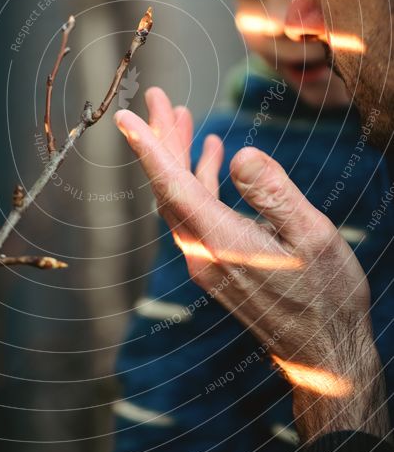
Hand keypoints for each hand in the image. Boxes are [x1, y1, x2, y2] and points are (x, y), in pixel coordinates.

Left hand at [115, 87, 388, 441]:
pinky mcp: (218, 266)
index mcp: (222, 242)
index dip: (148, 148)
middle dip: (162, 140)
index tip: (124, 118)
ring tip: (184, 118)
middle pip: (169, 188)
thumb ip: (273, 192)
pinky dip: (200, 182)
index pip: (173, 186)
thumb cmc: (326, 294)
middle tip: (158, 98)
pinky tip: (214, 157)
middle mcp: (203, 253)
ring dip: (180, 158)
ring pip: (181, 200)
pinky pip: (197, 215)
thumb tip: (239, 154)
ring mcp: (208, 262)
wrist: (325, 353)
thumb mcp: (312, 235)